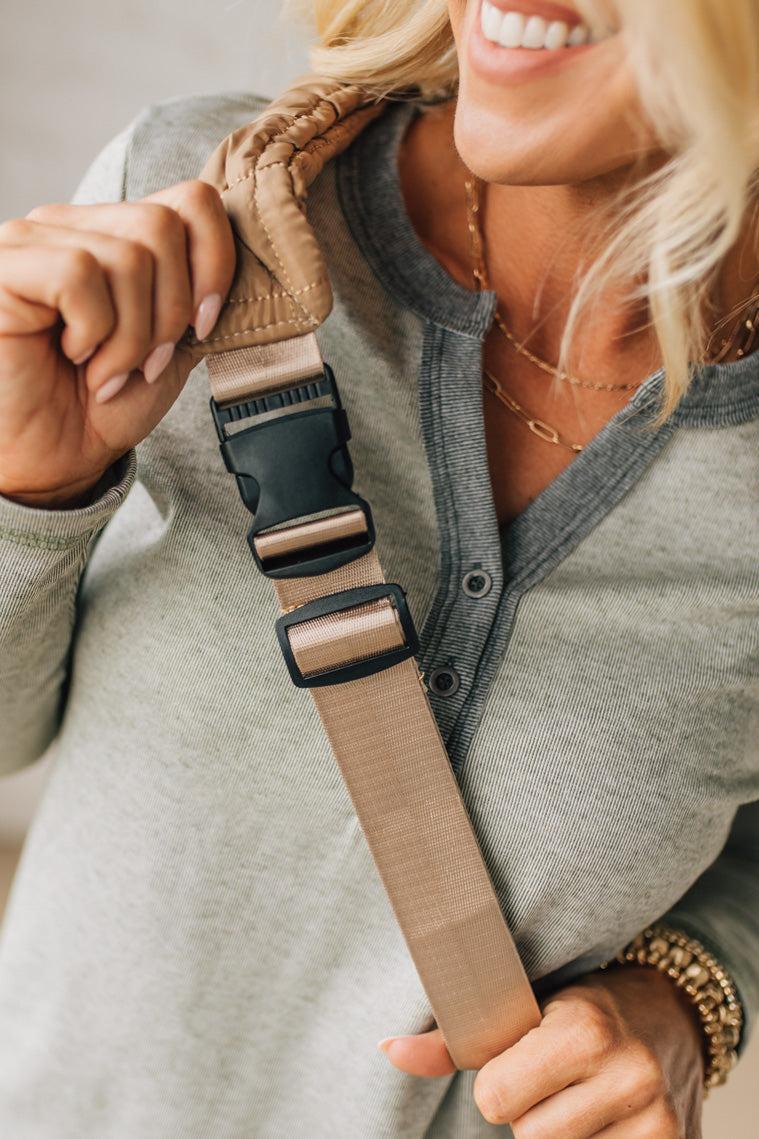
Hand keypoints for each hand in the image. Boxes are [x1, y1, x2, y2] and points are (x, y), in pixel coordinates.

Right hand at [0, 181, 234, 506]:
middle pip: (163, 226)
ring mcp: (33, 240)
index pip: (193, 201)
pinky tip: (75, 357)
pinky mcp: (5, 267)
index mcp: (115, 234)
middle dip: (169, 312)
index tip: (202, 326)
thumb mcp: (173, 348)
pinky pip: (78, 274)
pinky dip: (93, 331)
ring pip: (127, 256)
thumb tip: (255, 273)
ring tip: (107, 370)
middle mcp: (71, 224)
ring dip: (131, 336)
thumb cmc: (103, 407)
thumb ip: (201, 301)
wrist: (55, 461)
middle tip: (145, 362)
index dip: (215, 264)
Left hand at [379, 965, 704, 1137]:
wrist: (672, 1014)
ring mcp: (657, 1122)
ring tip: (581, 1097)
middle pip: (528, 1138)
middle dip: (531, 1114)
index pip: (496, 1098)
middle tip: (556, 1079)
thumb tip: (389, 1050)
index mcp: (585, 1029)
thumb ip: (456, 1037)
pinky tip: (604, 1120)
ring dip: (561, 1136)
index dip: (499, 1083)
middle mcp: (628, 1075)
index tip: (522, 1060)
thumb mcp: (526, 1004)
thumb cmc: (586, 1006)